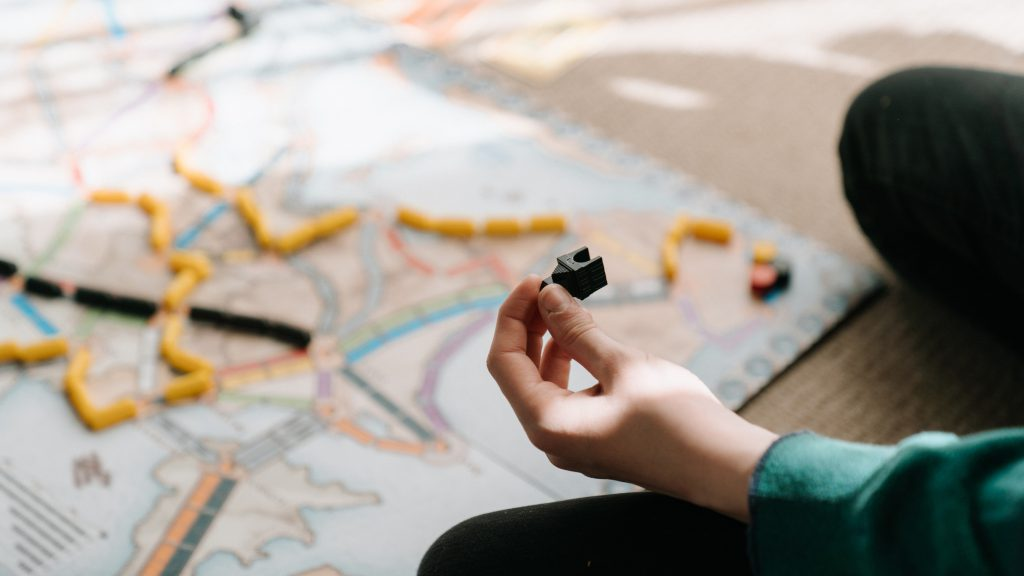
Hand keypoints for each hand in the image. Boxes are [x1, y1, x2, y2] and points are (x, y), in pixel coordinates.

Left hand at [486, 275, 777, 521]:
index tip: (534, 280)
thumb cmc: (677, 419)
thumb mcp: (623, 364)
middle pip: (520, 370)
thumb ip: (578, 330)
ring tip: (570, 304)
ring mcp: (572, 440)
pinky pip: (568, 394)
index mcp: (547, 423)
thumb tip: (548, 296)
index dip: (513, 315)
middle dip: (532, 324)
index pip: (504, 360)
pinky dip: (571, 362)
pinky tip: (586, 336)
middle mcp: (551, 437)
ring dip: (552, 341)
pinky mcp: (594, 437)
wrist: (724, 467)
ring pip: (544, 381)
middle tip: (551, 286)